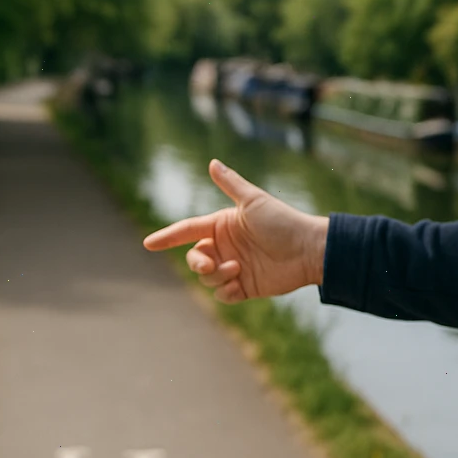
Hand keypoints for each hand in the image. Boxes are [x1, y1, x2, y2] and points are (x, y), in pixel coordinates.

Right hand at [141, 159, 329, 303]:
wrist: (308, 250)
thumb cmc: (283, 221)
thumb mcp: (254, 201)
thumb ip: (231, 185)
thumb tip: (212, 162)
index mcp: (223, 225)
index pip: (188, 230)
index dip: (168, 236)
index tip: (148, 244)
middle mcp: (226, 247)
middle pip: (195, 257)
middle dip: (197, 261)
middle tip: (209, 262)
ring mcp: (235, 267)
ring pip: (207, 277)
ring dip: (215, 275)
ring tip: (236, 269)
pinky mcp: (246, 287)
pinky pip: (223, 294)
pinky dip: (225, 291)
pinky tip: (238, 283)